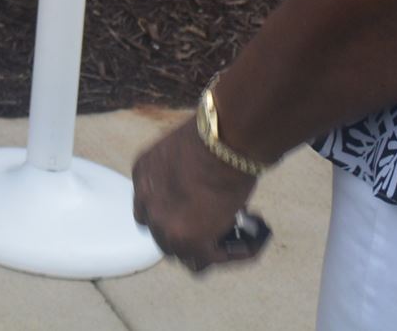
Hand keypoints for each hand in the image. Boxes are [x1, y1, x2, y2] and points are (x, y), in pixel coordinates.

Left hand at [130, 118, 264, 273]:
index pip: (150, 208)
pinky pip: (212, 259)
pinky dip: (233, 254)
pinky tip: (252, 244)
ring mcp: (164, 225)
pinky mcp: (189, 241)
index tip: (194, 213)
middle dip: (190, 235)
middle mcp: (147, 202)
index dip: (172, 215)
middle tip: (218, 229)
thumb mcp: (187, 153)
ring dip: (210, 248)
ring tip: (238, 238)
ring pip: (184, 253)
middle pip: (163, 235)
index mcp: (143, 174)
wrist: (224, 142)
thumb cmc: (215, 138)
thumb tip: (205, 192)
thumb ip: (186, 176)